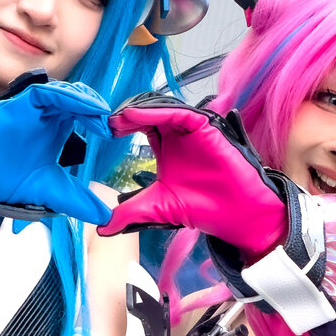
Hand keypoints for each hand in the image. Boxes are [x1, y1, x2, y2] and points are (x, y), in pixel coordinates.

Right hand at [0, 80, 111, 222]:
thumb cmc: (3, 178)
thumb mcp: (49, 190)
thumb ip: (76, 200)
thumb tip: (105, 217)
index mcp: (56, 130)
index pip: (84, 116)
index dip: (100, 121)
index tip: (113, 134)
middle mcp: (46, 117)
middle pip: (79, 101)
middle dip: (96, 110)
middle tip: (110, 125)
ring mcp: (32, 110)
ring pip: (65, 93)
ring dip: (86, 101)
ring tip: (101, 116)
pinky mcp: (19, 105)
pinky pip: (47, 93)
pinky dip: (67, 97)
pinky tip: (84, 108)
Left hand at [98, 95, 286, 259]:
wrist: (234, 215)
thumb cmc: (203, 207)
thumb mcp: (157, 208)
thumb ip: (130, 213)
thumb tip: (101, 227)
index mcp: (167, 146)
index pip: (140, 124)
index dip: (122, 125)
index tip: (104, 132)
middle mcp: (178, 133)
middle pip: (147, 111)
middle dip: (126, 115)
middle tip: (107, 124)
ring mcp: (192, 129)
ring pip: (161, 108)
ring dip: (137, 110)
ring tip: (117, 120)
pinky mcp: (205, 127)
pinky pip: (178, 113)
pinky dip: (155, 112)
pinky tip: (134, 117)